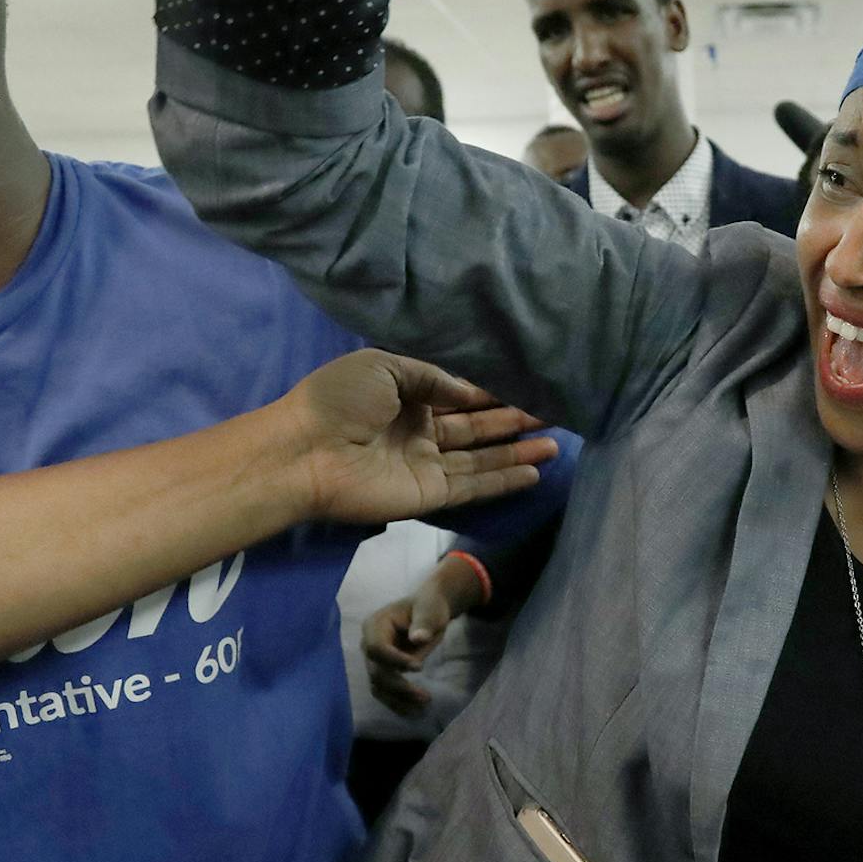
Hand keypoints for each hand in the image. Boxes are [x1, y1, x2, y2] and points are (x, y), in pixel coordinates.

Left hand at [283, 350, 556, 523]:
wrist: (306, 451)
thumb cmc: (337, 401)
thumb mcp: (384, 366)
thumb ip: (432, 377)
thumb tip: (471, 393)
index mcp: (406, 398)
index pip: (459, 396)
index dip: (492, 392)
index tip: (528, 385)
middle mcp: (420, 431)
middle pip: (477, 428)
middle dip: (514, 421)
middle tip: (554, 414)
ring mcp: (426, 465)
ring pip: (482, 459)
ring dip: (518, 453)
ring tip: (556, 445)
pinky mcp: (428, 494)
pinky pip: (474, 486)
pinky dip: (504, 480)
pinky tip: (534, 472)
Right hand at [361, 554, 485, 714]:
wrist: (428, 611)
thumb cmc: (428, 606)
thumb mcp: (430, 609)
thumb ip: (424, 623)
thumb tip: (417, 639)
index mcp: (375, 625)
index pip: (376, 647)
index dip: (394, 660)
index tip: (419, 667)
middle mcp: (368, 644)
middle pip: (376, 671)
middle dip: (399, 686)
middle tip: (425, 697)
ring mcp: (373, 660)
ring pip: (378, 686)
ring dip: (399, 700)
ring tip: (424, 705)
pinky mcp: (382, 672)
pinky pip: (384, 692)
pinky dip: (398, 704)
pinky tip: (415, 712)